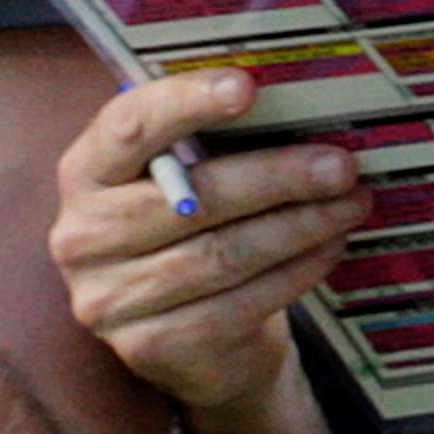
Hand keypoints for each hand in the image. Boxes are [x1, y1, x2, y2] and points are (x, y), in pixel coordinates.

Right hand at [49, 69, 371, 416]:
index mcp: (84, 173)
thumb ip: (205, 144)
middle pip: (192, 200)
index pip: (128, 126)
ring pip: (223, 255)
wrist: (185, 341)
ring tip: (350, 203)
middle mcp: (83, 237)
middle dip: (275, 177)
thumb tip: (290, 101)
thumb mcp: (177, 181)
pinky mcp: (153, 346)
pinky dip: (295, 271)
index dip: (185, 102)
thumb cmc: (187, 234)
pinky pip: (238, 303)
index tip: (247, 86)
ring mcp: (112, 299)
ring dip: (299, 226)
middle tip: (339, 165)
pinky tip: (329, 247)